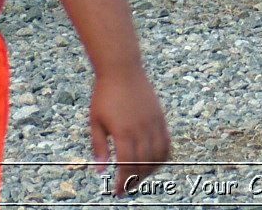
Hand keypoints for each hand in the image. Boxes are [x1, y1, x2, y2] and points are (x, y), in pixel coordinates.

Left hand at [90, 68, 170, 195]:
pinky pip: (166, 142)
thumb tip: (101, 170)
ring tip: (139, 176)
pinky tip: (153, 161)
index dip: (123, 182)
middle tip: (126, 187)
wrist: (122, 69)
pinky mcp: (160, 117)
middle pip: (144, 164)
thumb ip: (99, 146)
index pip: (128, 165)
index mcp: (124, 132)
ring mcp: (153, 122)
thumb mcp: (95, 121)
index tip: (118, 191)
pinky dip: (162, 156)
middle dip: (135, 180)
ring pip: (158, 155)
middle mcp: (142, 129)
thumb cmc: (105, 94)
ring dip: (150, 170)